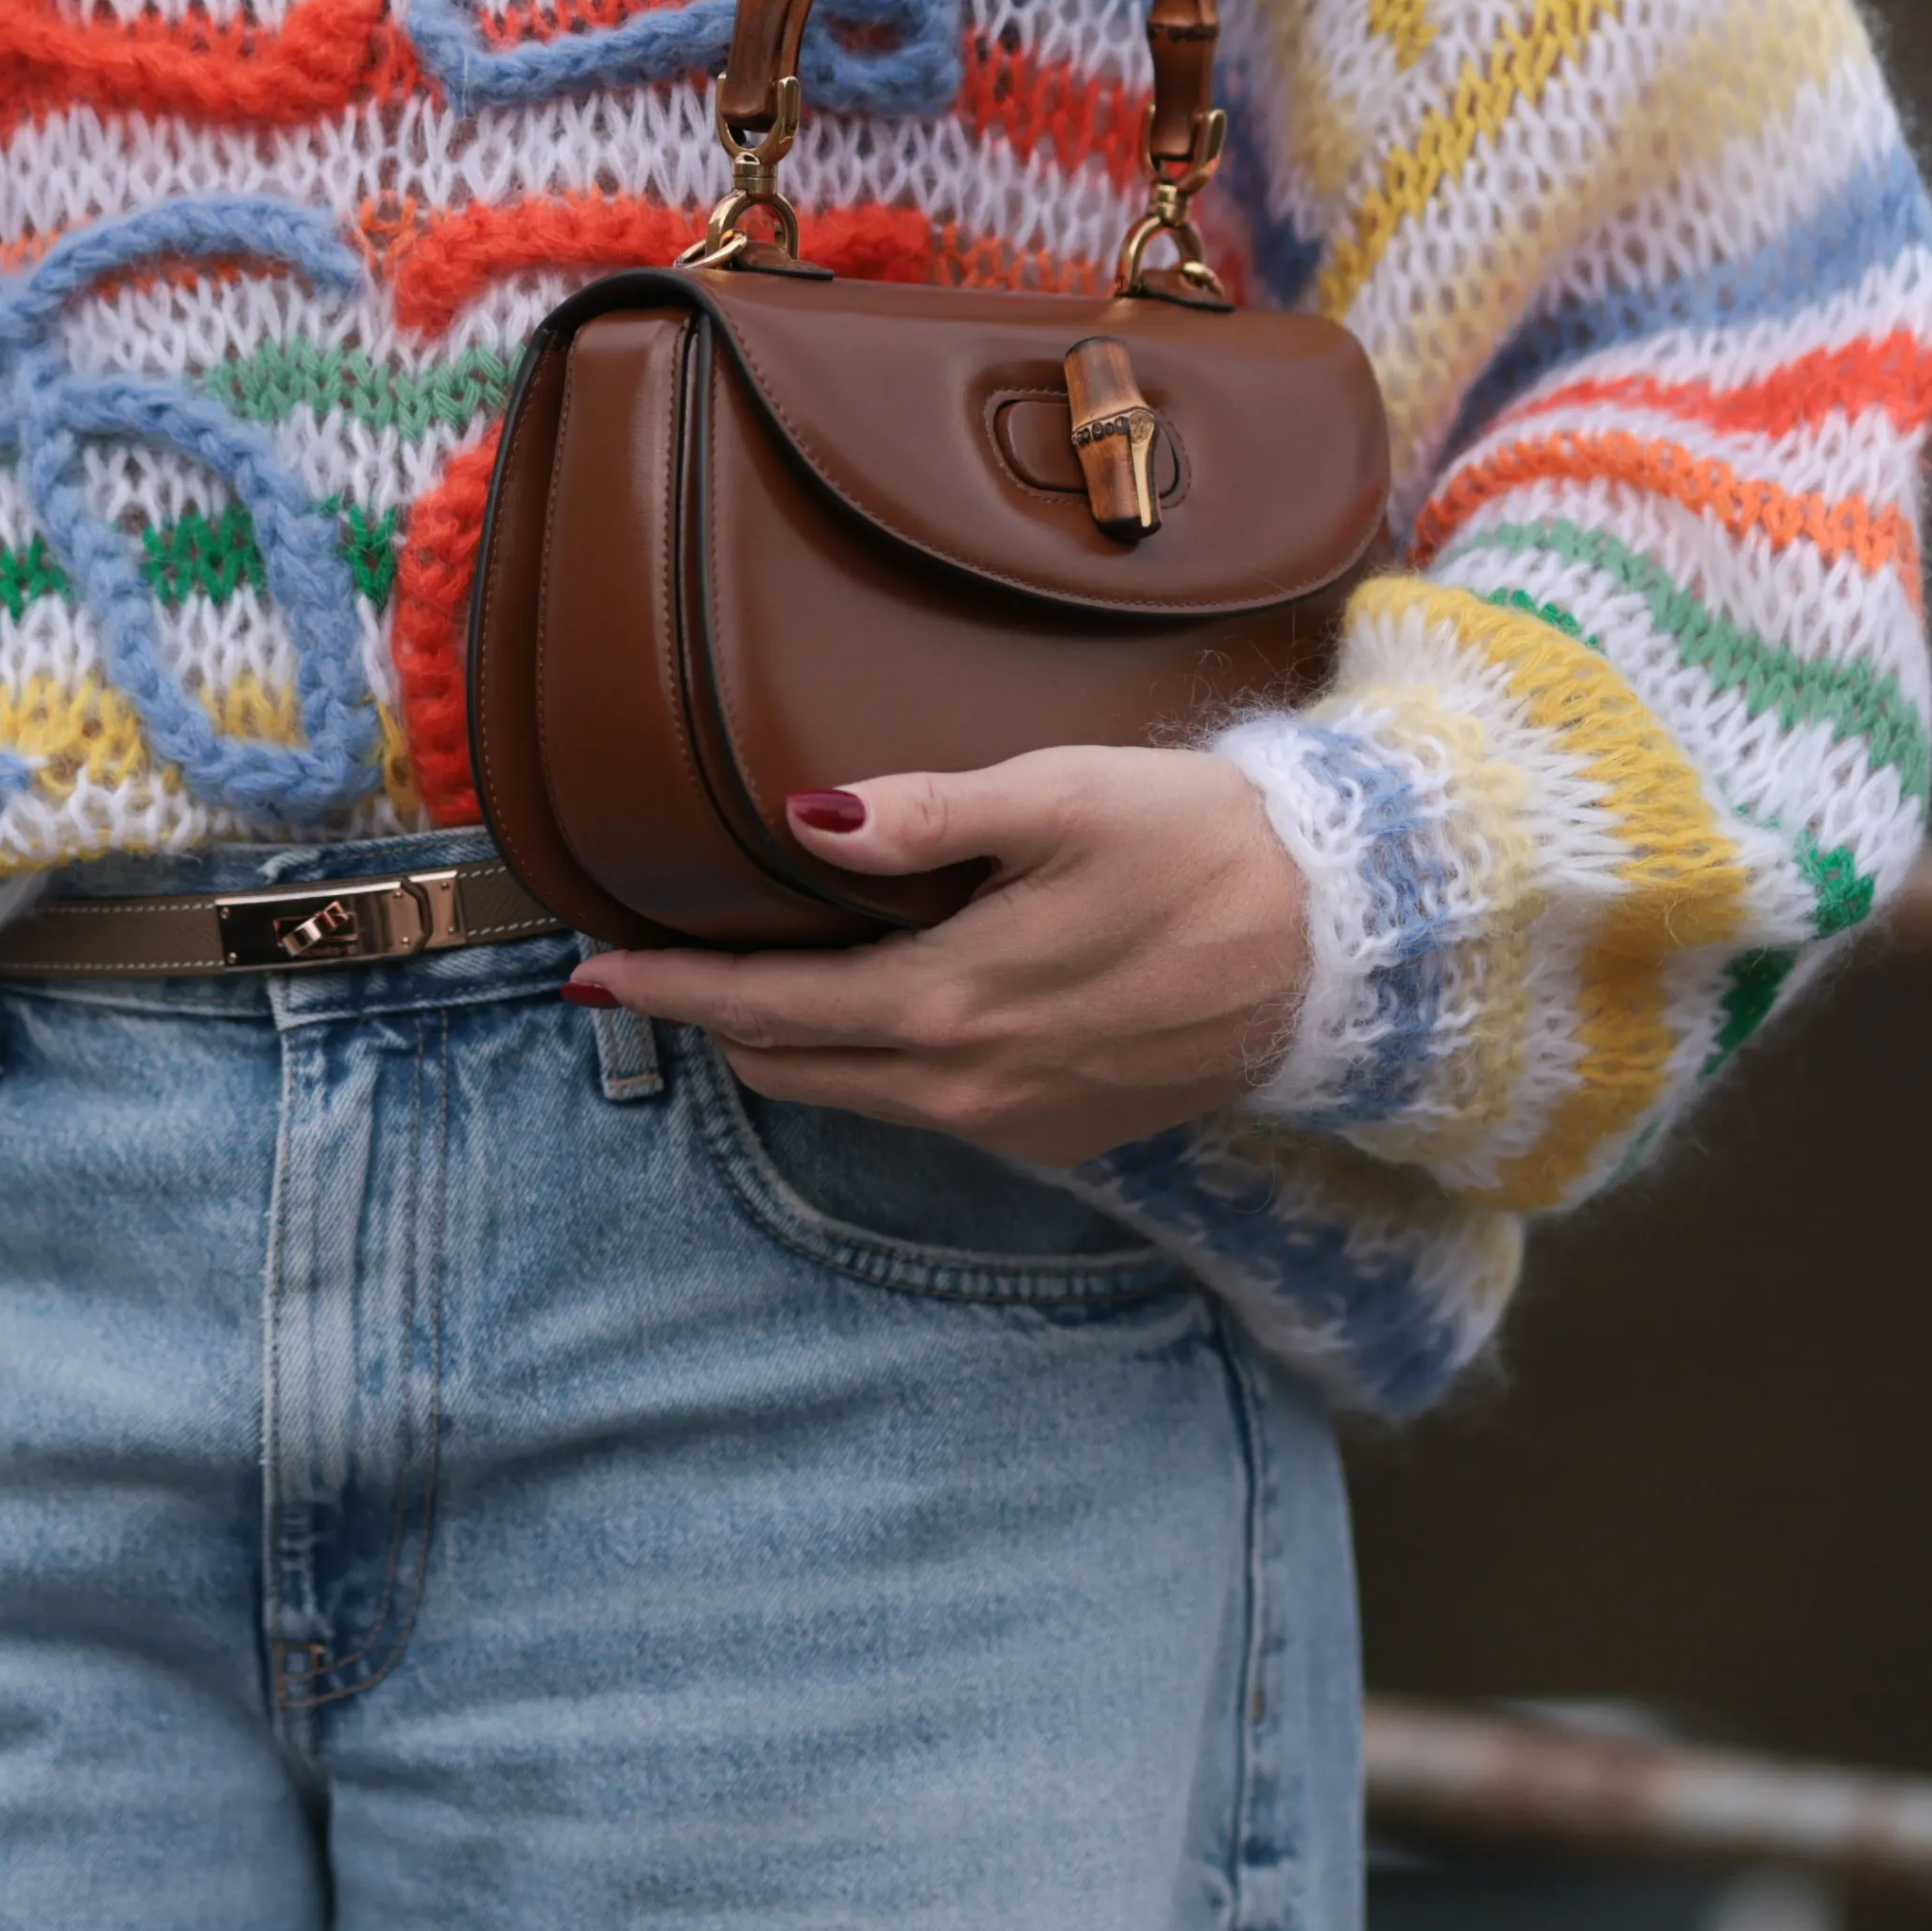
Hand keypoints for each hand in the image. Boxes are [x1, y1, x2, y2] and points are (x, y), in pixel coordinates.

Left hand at [570, 744, 1308, 1164]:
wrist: (1338, 945)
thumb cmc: (1199, 844)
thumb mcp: (1062, 797)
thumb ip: (927, 812)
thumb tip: (807, 816)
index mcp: (948, 1006)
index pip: (765, 1012)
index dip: (670, 991)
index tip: (593, 967)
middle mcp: (967, 1087)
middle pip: (793, 1067)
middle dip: (713, 1023)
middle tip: (651, 970)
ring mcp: (1016, 1122)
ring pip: (857, 1095)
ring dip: (791, 1046)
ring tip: (749, 984)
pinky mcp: (1062, 1133)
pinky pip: (932, 1110)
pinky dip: (877, 1066)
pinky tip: (882, 1010)